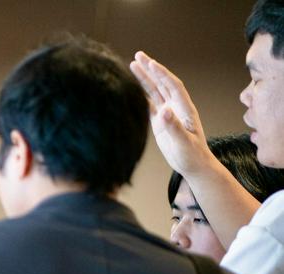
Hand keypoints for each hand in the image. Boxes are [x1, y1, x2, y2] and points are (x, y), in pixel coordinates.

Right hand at [129, 51, 215, 177]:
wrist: (194, 165)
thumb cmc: (192, 155)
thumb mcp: (184, 142)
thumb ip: (174, 126)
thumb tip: (164, 111)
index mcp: (184, 109)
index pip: (172, 86)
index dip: (162, 74)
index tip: (150, 63)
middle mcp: (176, 107)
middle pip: (162, 83)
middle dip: (151, 69)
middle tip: (138, 55)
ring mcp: (168, 113)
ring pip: (154, 91)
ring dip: (145, 78)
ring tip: (133, 65)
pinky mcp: (160, 122)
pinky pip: (150, 104)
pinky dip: (142, 94)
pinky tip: (133, 87)